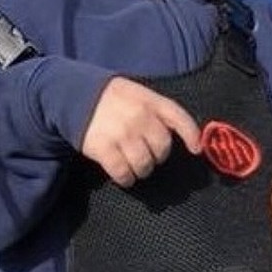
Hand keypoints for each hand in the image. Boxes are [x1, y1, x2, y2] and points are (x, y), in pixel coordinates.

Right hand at [80, 77, 201, 186]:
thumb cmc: (112, 98)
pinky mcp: (105, 149)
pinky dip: (126, 178)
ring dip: (142, 170)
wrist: (74, 96)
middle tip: (146, 154)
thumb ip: (158, 110)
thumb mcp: (138, 93)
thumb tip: (183, 136)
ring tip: (134, 165)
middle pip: (162, 149)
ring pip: (145, 165)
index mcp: (149, 100)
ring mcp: (122, 134)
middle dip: (156, 157)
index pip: (178, 117)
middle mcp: (139, 117)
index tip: (196, 149)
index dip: (191, 134)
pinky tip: (123, 174)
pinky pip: (124, 173)